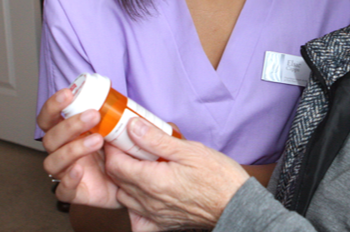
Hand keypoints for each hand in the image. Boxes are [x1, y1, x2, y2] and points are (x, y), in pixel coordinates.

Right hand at [37, 88, 120, 208]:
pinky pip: (62, 190)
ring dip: (73, 149)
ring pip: (53, 162)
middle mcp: (64, 151)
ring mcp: (67, 172)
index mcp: (70, 133)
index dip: (53, 106)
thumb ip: (115, 115)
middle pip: (50, 138)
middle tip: (93, 115)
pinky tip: (79, 170)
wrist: (132, 180)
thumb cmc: (121, 150)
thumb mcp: (120, 128)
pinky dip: (68, 180)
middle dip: (69, 125)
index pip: (50, 118)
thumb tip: (118, 99)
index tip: (68, 93)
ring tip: (97, 140)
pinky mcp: (76, 192)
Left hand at [105, 117, 249, 230]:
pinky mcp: (162, 225)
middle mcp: (148, 202)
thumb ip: (157, 139)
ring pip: (124, 198)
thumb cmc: (218, 176)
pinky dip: (134, 206)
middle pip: (117, 180)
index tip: (119, 134)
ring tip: (140, 163)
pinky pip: (137, 218)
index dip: (113, 147)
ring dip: (125, 180)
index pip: (116, 164)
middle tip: (130, 143)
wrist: (236, 204)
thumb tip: (132, 127)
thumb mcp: (189, 150)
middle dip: (118, 159)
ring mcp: (154, 216)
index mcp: (153, 181)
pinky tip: (144, 195)